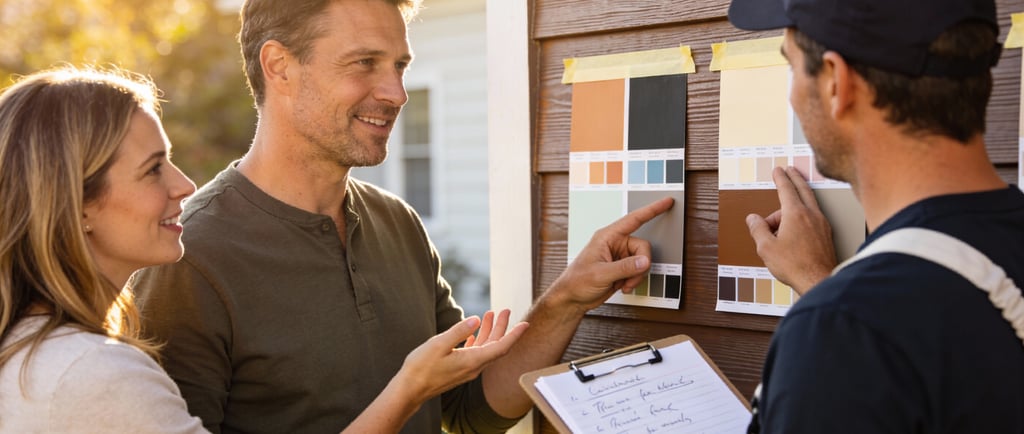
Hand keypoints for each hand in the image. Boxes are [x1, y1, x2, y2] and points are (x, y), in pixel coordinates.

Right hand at [395, 310, 528, 400]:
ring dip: (489, 332)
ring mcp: (467, 370)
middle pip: (495, 346)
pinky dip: (478, 341)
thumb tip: (476, 319)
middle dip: (502, 327)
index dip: (515, 335)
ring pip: (485, 349)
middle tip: (504, 310)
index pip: (501, 347)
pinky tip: (474, 333)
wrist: (410, 390)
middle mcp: (473, 367)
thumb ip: (459, 331)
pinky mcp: (459, 370)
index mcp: (472, 360)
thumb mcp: (438, 344)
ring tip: (490, 314)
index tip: (526, 324)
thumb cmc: (421, 367)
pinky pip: (475, 354)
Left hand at [550, 197, 674, 310]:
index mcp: (607, 236)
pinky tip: (622, 286)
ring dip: (637, 276)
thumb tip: (645, 261)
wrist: (572, 298)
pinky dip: (634, 280)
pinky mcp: (622, 268)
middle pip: (643, 247)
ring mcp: (619, 256)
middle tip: (630, 279)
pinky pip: (639, 271)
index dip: (652, 210)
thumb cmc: (577, 281)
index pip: (634, 219)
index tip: (667, 202)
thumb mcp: (601, 274)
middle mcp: (615, 244)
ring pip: (643, 261)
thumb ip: (625, 267)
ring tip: (623, 284)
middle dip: (641, 265)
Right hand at [746, 166, 835, 293]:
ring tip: (775, 227)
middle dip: (795, 178)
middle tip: (789, 170)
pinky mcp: (826, 235)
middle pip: (803, 189)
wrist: (819, 280)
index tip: (778, 170)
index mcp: (796, 214)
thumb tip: (753, 219)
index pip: (787, 189)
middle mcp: (812, 215)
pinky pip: (811, 218)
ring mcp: (822, 224)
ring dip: (792, 207)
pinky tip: (791, 231)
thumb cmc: (794, 266)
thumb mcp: (766, 247)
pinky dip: (801, 217)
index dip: (780, 178)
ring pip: (806, 206)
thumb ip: (757, 229)